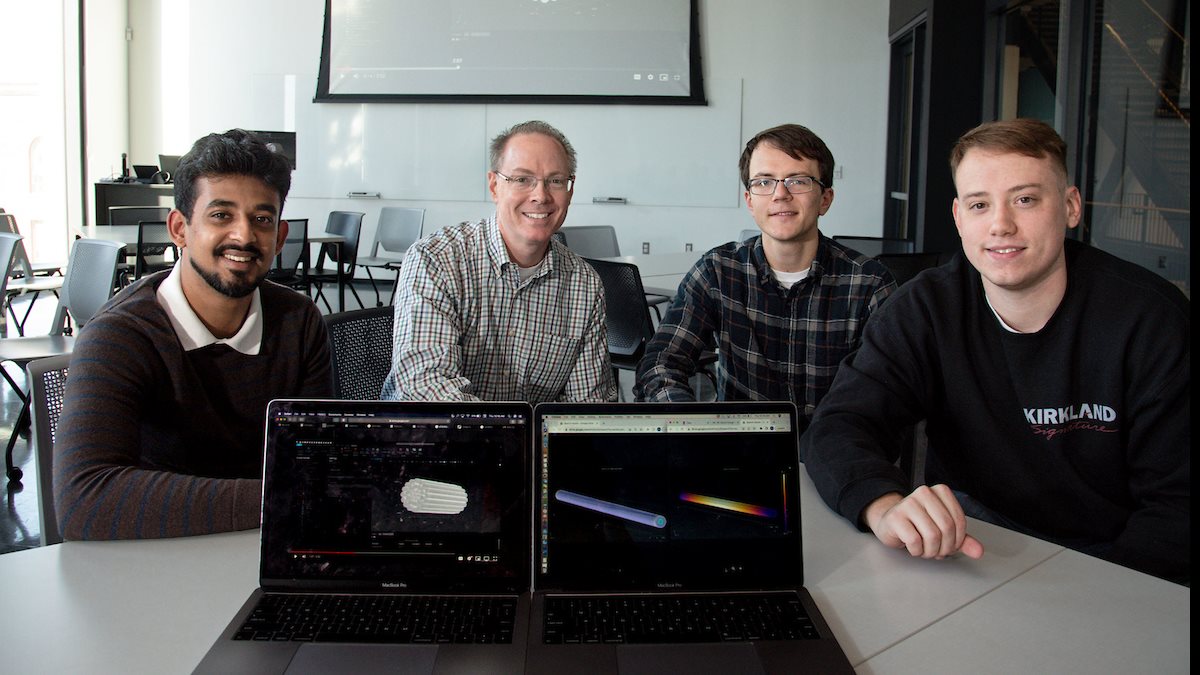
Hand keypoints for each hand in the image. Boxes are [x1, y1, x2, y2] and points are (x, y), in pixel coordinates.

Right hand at [863, 485, 984, 559]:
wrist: (890, 522)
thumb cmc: (918, 525)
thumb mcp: (943, 530)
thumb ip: (962, 539)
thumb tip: (978, 551)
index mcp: (940, 491)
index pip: (959, 520)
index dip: (958, 540)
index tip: (951, 546)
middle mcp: (924, 493)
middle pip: (946, 528)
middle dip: (945, 548)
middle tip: (938, 552)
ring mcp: (908, 503)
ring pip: (932, 536)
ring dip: (931, 551)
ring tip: (926, 550)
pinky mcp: (895, 517)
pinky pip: (914, 541)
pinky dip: (917, 551)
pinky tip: (914, 547)